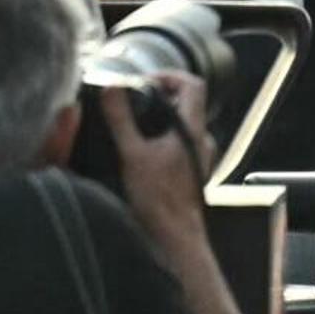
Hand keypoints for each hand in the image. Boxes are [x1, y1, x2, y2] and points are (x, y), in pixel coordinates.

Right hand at [104, 77, 211, 230]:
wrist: (175, 237)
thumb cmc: (158, 200)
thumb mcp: (132, 154)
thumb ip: (121, 119)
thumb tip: (112, 88)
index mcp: (193, 130)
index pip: (193, 85)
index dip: (169, 76)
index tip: (145, 82)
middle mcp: (202, 140)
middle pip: (188, 101)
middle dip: (161, 95)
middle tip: (135, 100)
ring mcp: (201, 155)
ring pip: (184, 123)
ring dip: (162, 116)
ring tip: (135, 123)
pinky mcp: (193, 169)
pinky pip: (181, 141)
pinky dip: (164, 135)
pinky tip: (143, 148)